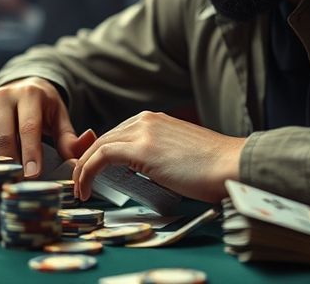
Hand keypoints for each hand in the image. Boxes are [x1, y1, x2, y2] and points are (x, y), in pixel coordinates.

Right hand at [0, 77, 95, 178]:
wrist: (21, 86)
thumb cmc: (43, 108)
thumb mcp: (59, 117)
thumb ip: (68, 139)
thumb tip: (76, 161)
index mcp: (30, 95)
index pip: (29, 127)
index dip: (31, 152)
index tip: (32, 175)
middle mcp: (4, 96)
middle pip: (4, 135)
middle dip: (10, 161)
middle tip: (16, 183)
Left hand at [73, 111, 244, 202]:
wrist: (230, 165)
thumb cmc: (213, 168)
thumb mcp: (179, 155)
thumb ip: (158, 156)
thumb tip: (143, 172)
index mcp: (156, 120)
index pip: (116, 135)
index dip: (99, 155)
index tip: (92, 174)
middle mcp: (146, 119)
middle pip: (103, 138)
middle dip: (86, 161)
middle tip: (79, 183)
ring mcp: (143, 131)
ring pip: (98, 146)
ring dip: (83, 169)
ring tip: (80, 189)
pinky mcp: (141, 147)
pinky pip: (101, 156)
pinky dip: (87, 172)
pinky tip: (86, 189)